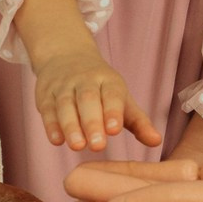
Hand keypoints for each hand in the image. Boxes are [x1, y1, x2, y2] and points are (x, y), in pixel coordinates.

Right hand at [33, 44, 160, 152]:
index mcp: (108, 81)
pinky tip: (56, 140)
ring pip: (66, 104)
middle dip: (92, 122)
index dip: (113, 111)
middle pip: (88, 99)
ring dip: (70, 125)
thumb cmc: (101, 87)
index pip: (112, 95)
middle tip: (98, 146)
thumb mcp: (122, 99)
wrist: (66, 56)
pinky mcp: (45, 94)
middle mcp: (85, 80)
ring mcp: (64, 86)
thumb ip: (138, 122)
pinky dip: (51, 124)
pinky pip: (47, 108)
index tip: (115, 130)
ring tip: (77, 146)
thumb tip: (157, 141)